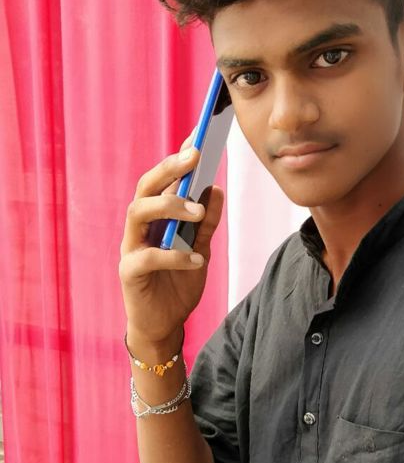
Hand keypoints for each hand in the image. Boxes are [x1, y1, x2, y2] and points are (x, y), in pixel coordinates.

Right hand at [119, 130, 224, 350]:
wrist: (165, 324)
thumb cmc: (179, 282)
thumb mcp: (201, 249)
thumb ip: (207, 223)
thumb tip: (215, 189)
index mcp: (156, 216)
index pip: (163, 180)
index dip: (177, 158)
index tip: (198, 138)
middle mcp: (139, 226)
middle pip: (145, 187)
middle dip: (169, 169)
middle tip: (195, 158)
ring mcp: (130, 247)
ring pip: (138, 212)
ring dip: (169, 206)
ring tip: (197, 212)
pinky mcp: (129, 272)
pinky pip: (147, 257)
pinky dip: (173, 255)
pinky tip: (196, 259)